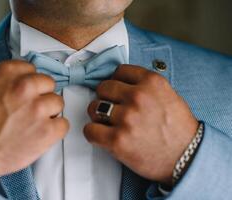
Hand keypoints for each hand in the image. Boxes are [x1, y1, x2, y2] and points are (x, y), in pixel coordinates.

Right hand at [0, 60, 68, 181]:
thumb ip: (8, 82)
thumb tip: (26, 82)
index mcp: (7, 73)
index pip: (33, 69)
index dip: (30, 84)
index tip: (27, 93)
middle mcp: (24, 86)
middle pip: (49, 84)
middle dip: (41, 96)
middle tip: (31, 110)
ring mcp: (38, 108)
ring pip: (58, 102)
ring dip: (49, 113)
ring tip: (34, 124)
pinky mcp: (47, 129)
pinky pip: (64, 124)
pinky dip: (55, 130)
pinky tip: (41, 135)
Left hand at [84, 65, 197, 184]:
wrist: (187, 158)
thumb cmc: (178, 129)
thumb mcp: (169, 96)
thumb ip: (145, 87)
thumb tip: (120, 84)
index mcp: (152, 82)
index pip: (120, 70)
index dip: (116, 81)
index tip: (117, 91)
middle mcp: (138, 97)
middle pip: (103, 87)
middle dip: (105, 97)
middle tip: (112, 108)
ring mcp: (127, 118)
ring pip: (94, 107)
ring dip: (97, 115)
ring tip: (107, 123)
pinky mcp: (117, 140)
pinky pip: (90, 130)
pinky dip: (93, 133)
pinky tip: (102, 136)